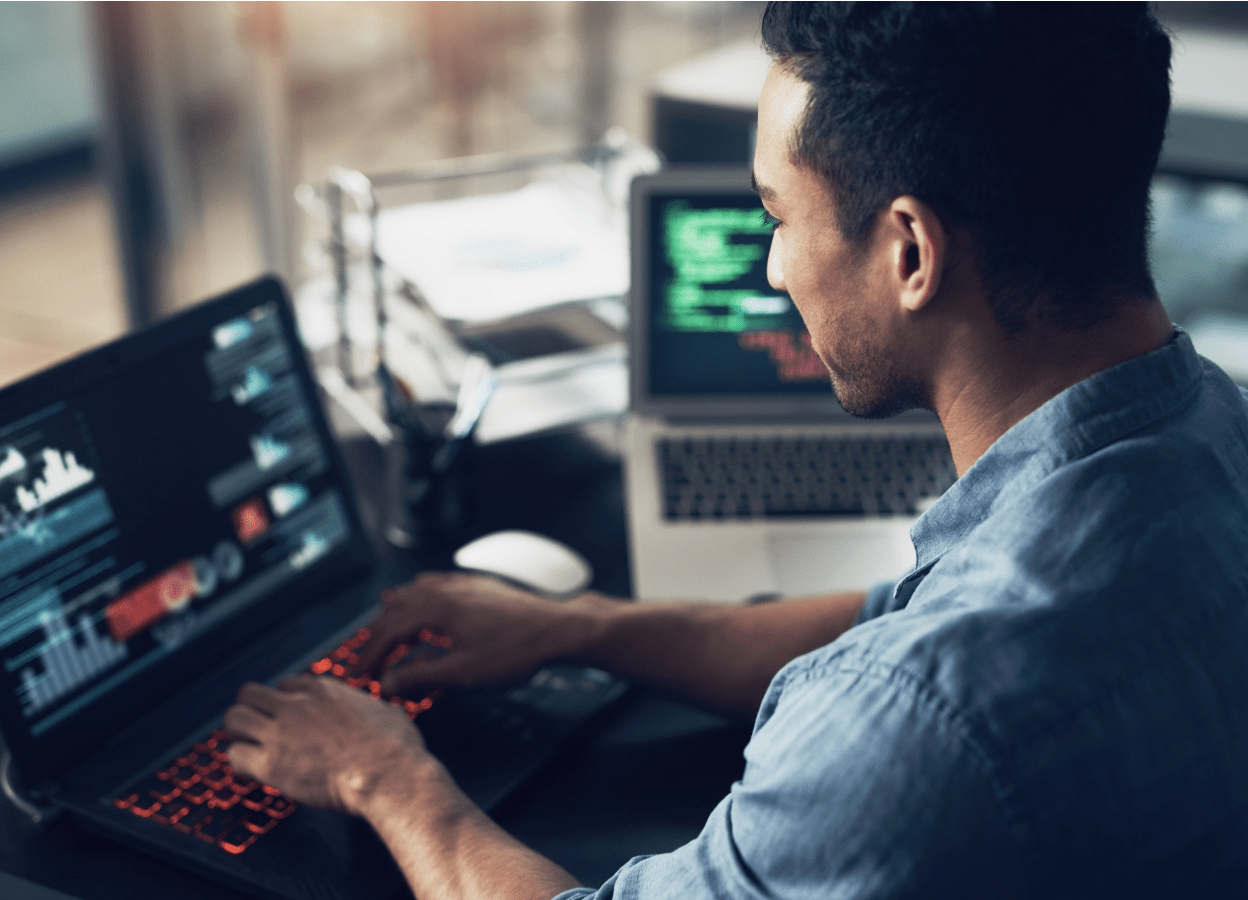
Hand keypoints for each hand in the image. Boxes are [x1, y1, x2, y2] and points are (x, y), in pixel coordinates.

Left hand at [224, 675, 428, 815]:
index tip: (287, 718)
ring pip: (233, 718)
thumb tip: (384, 712)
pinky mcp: (271, 763)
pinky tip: (252, 771)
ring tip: (250, 748)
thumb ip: (375, 708)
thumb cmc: (395, 748)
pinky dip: (240, 764)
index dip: (284, 702)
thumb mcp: (389, 712)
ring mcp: (281, 731)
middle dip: (251, 710)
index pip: (285, 684)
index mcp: (323, 690)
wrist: (389, 774)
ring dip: (239, 734)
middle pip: (249, 693)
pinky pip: (235, 755)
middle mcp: (297, 704)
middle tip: (258, 730)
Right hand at [353, 572, 591, 695]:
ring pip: (415, 592)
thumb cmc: (517, 649)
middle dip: (377, 634)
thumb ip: (420, 677)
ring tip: (388, 634)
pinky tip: (426, 608)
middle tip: (367, 658)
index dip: (369, 654)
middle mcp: (445, 589)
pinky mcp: (479, 585)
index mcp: (436, 607)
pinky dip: (420, 599)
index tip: (358, 672)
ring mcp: (463, 583)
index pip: (388, 630)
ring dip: (396, 614)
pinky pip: (437, 586)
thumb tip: (388, 683)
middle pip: (396, 607)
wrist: (558, 627)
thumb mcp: (462, 673)